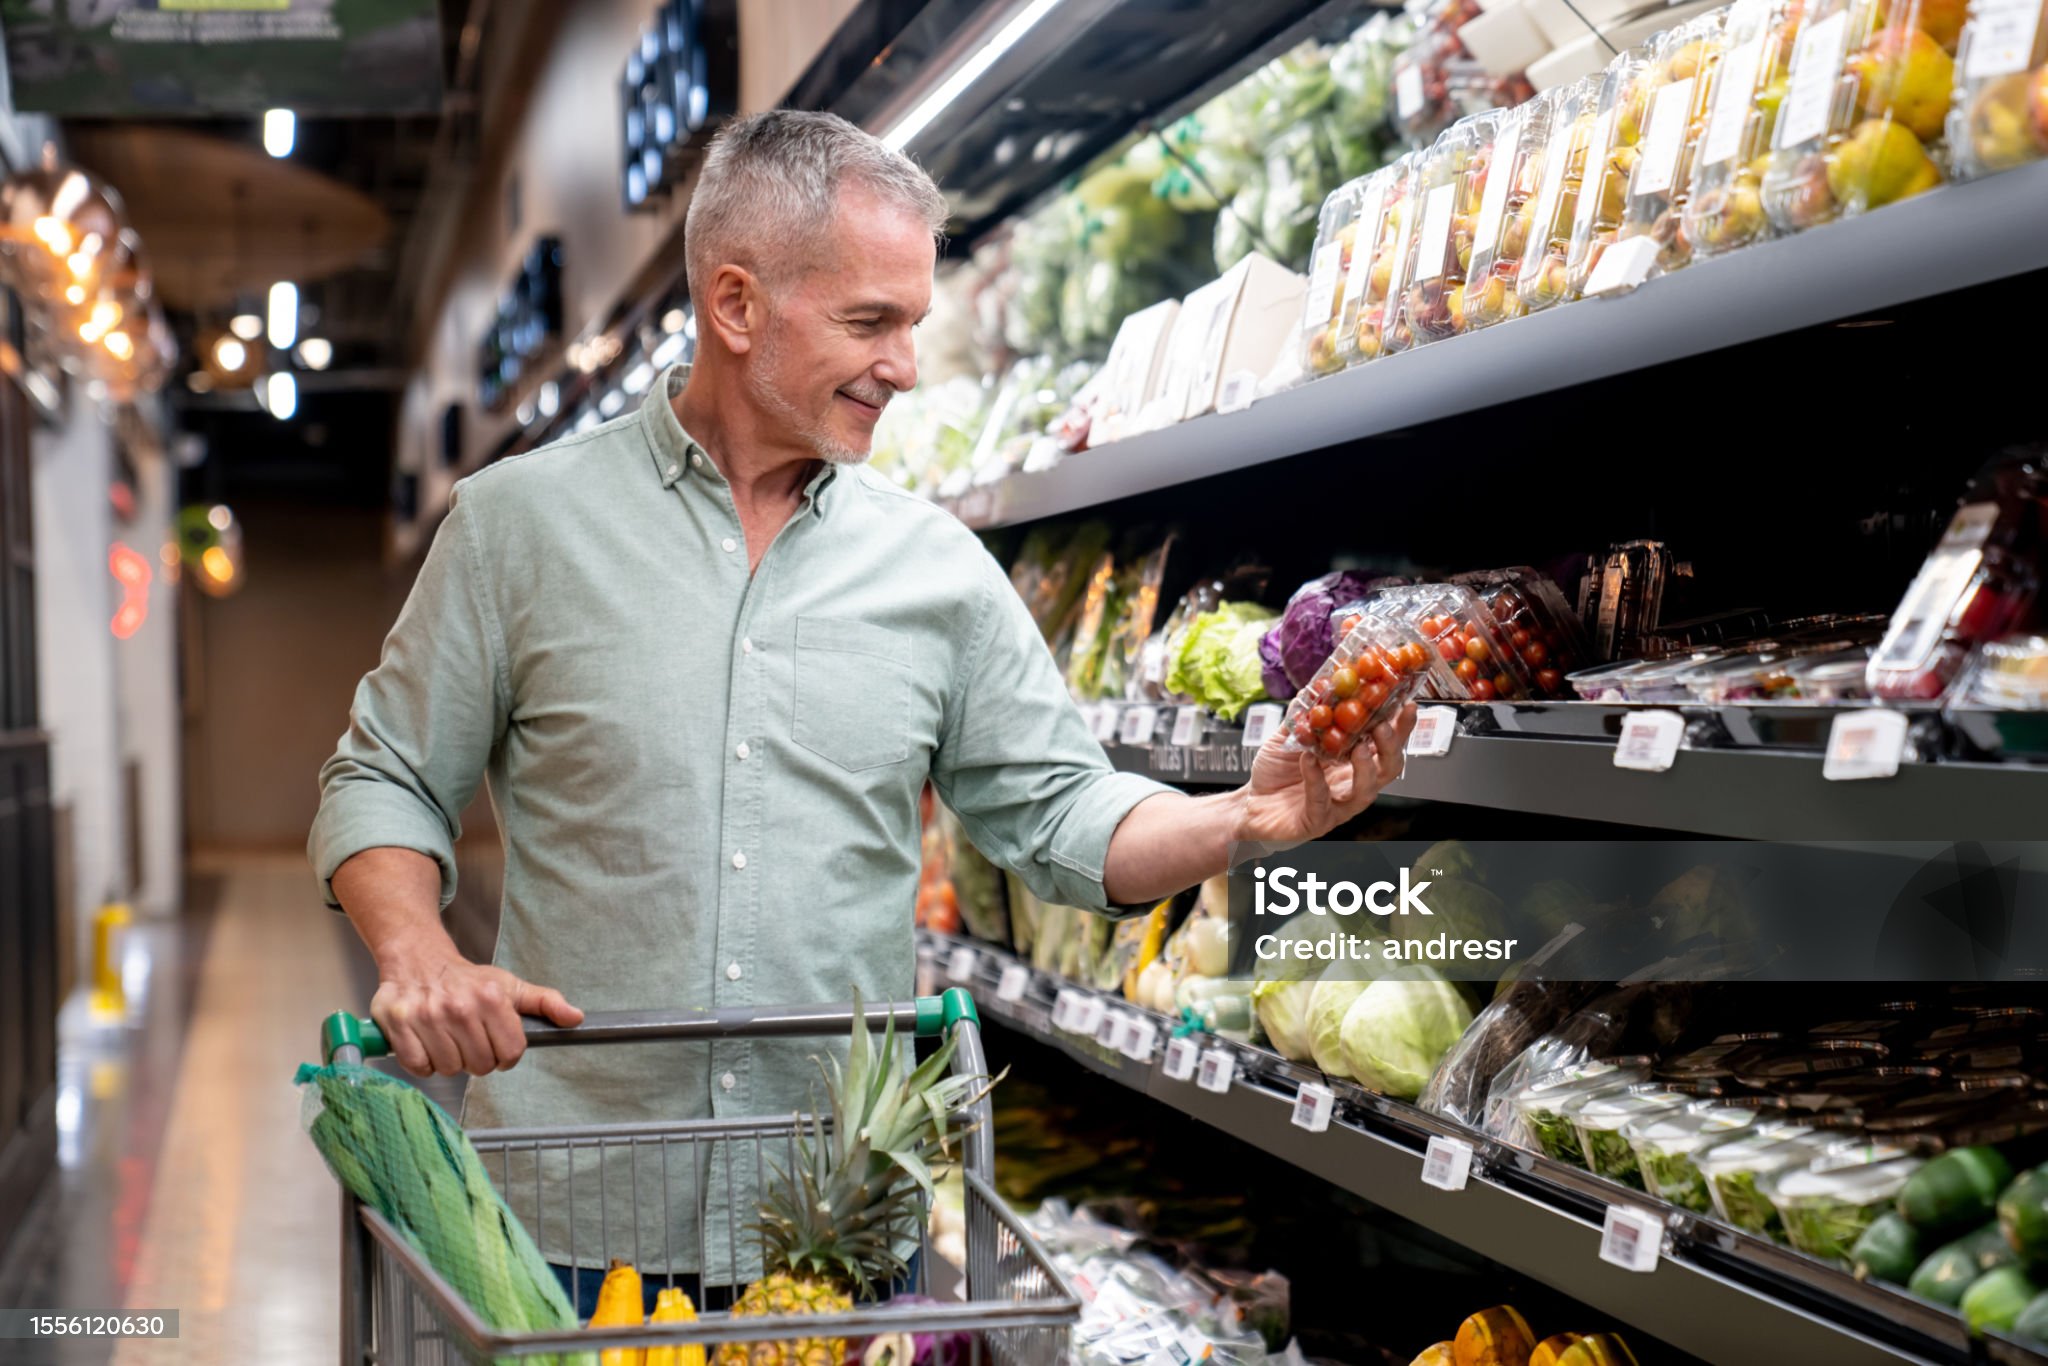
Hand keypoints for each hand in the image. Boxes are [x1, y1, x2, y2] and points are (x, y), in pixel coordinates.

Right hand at [371, 955, 583, 1076]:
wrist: (418, 960)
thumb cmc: (467, 980)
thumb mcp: (510, 986)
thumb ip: (545, 1003)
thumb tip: (576, 1018)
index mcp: (491, 998)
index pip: (511, 1053)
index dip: (505, 1055)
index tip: (496, 1044)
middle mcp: (459, 1007)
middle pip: (480, 1065)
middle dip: (476, 1058)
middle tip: (468, 1039)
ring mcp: (427, 1016)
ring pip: (449, 1068)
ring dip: (449, 1061)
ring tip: (447, 1038)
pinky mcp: (398, 1025)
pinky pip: (419, 1067)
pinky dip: (423, 1063)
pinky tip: (427, 1044)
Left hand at [1233, 702, 1417, 851]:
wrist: (1250, 805)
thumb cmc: (1276, 773)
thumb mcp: (1287, 737)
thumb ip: (1302, 716)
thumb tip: (1312, 688)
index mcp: (1352, 762)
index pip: (1385, 744)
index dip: (1400, 727)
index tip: (1408, 704)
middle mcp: (1351, 784)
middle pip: (1387, 769)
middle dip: (1390, 747)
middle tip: (1382, 727)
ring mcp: (1337, 805)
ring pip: (1365, 792)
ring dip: (1365, 769)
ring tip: (1357, 747)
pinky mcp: (1316, 821)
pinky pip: (1322, 801)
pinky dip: (1316, 779)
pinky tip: (1309, 761)